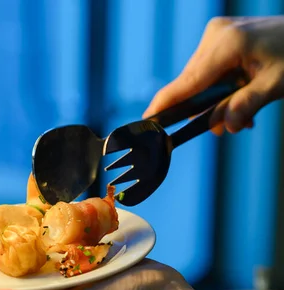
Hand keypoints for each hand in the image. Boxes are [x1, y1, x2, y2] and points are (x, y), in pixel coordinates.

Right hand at [143, 16, 283, 133]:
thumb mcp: (277, 85)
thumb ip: (246, 105)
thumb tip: (222, 126)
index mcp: (228, 43)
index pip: (189, 81)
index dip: (167, 102)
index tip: (148, 118)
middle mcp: (217, 34)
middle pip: (194, 81)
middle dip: (206, 108)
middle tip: (227, 127)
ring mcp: (218, 31)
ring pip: (201, 76)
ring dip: (216, 99)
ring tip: (242, 114)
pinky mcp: (222, 34)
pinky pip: (211, 66)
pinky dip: (222, 85)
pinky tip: (240, 96)